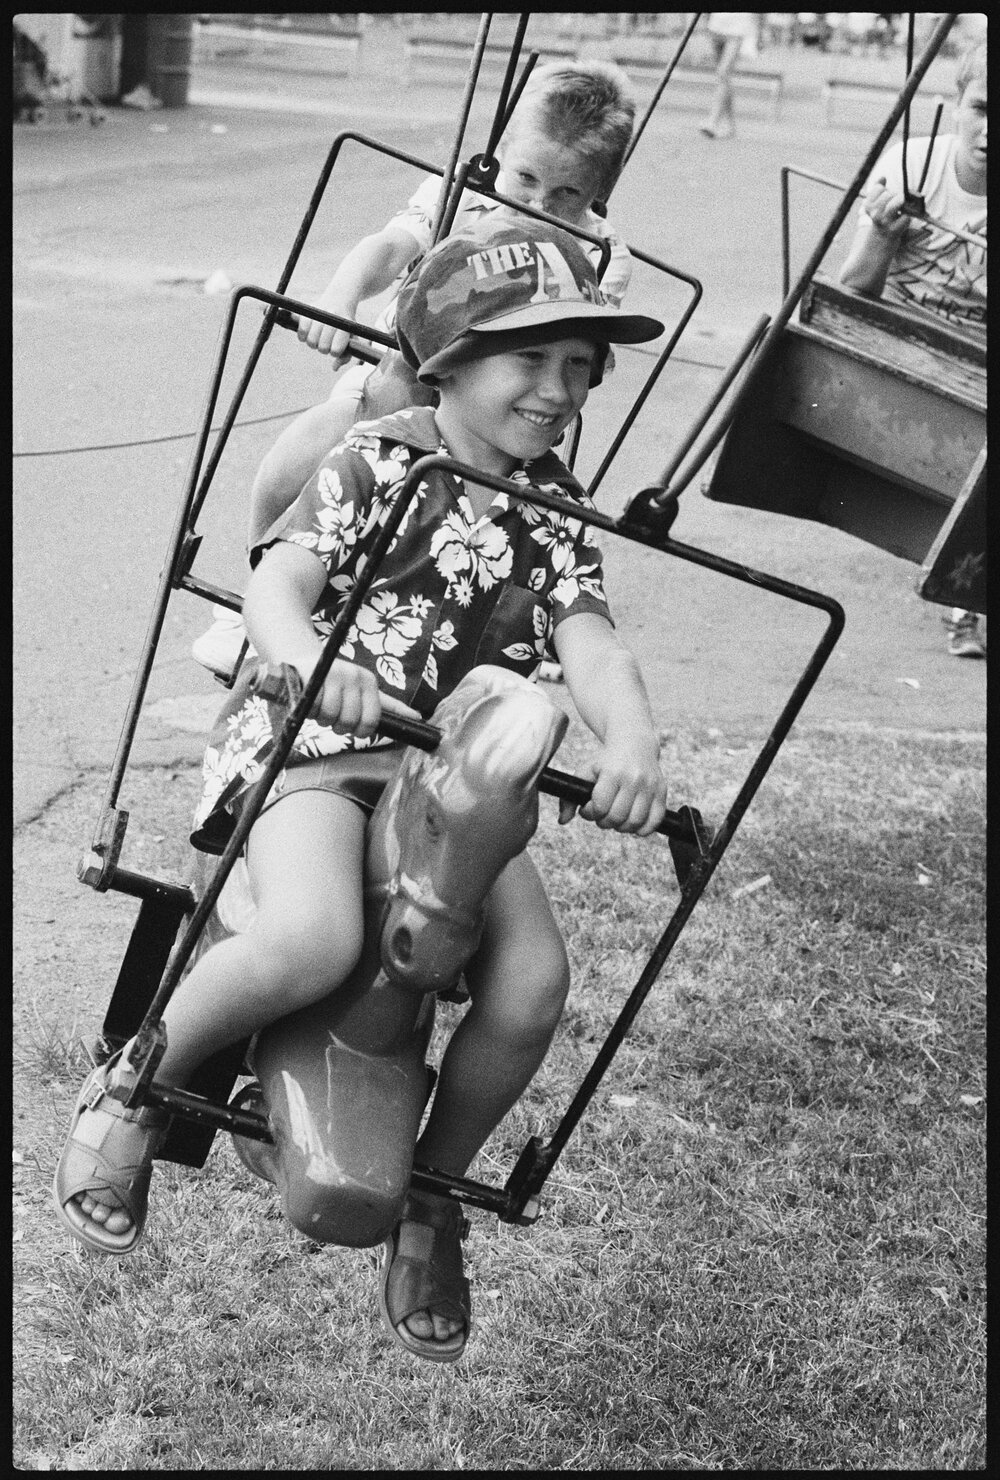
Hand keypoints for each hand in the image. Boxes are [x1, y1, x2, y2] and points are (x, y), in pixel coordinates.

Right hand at [294, 293, 358, 366]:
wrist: (339, 299)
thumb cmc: (345, 325)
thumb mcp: (351, 339)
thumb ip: (346, 356)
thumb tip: (334, 368)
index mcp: (345, 326)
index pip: (336, 350)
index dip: (335, 351)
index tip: (336, 346)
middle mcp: (332, 318)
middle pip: (322, 348)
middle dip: (324, 348)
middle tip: (326, 341)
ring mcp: (319, 314)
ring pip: (311, 342)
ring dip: (313, 343)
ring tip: (318, 337)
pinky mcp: (307, 312)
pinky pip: (301, 332)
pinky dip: (303, 336)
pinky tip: (308, 333)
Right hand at [294, 656, 419, 738]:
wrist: (304, 663)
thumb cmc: (336, 684)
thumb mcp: (364, 692)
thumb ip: (388, 706)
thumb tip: (418, 717)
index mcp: (369, 682)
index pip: (372, 719)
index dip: (361, 731)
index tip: (355, 730)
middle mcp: (355, 676)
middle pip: (349, 722)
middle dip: (338, 726)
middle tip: (332, 717)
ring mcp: (335, 674)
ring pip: (330, 717)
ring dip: (322, 719)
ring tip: (320, 707)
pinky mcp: (315, 674)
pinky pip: (314, 708)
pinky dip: (309, 711)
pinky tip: (310, 701)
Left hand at [560, 736, 666, 835]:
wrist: (635, 743)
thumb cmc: (606, 761)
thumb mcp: (585, 772)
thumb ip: (569, 797)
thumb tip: (562, 821)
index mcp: (613, 772)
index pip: (599, 806)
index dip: (589, 813)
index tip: (588, 809)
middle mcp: (634, 779)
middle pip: (616, 818)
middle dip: (604, 822)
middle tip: (601, 815)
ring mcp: (650, 786)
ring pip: (634, 823)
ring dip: (621, 827)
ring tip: (615, 818)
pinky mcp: (662, 792)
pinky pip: (654, 821)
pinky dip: (642, 829)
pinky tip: (632, 822)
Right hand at [862, 177, 909, 238]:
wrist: (879, 242)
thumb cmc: (880, 219)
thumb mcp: (875, 204)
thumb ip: (878, 189)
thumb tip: (883, 177)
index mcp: (868, 207)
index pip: (879, 188)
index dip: (884, 190)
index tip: (884, 197)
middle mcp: (875, 214)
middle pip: (890, 194)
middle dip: (895, 195)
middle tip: (897, 202)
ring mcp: (884, 222)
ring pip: (898, 201)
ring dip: (902, 203)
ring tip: (901, 207)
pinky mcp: (894, 230)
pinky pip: (906, 216)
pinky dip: (907, 217)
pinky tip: (903, 219)